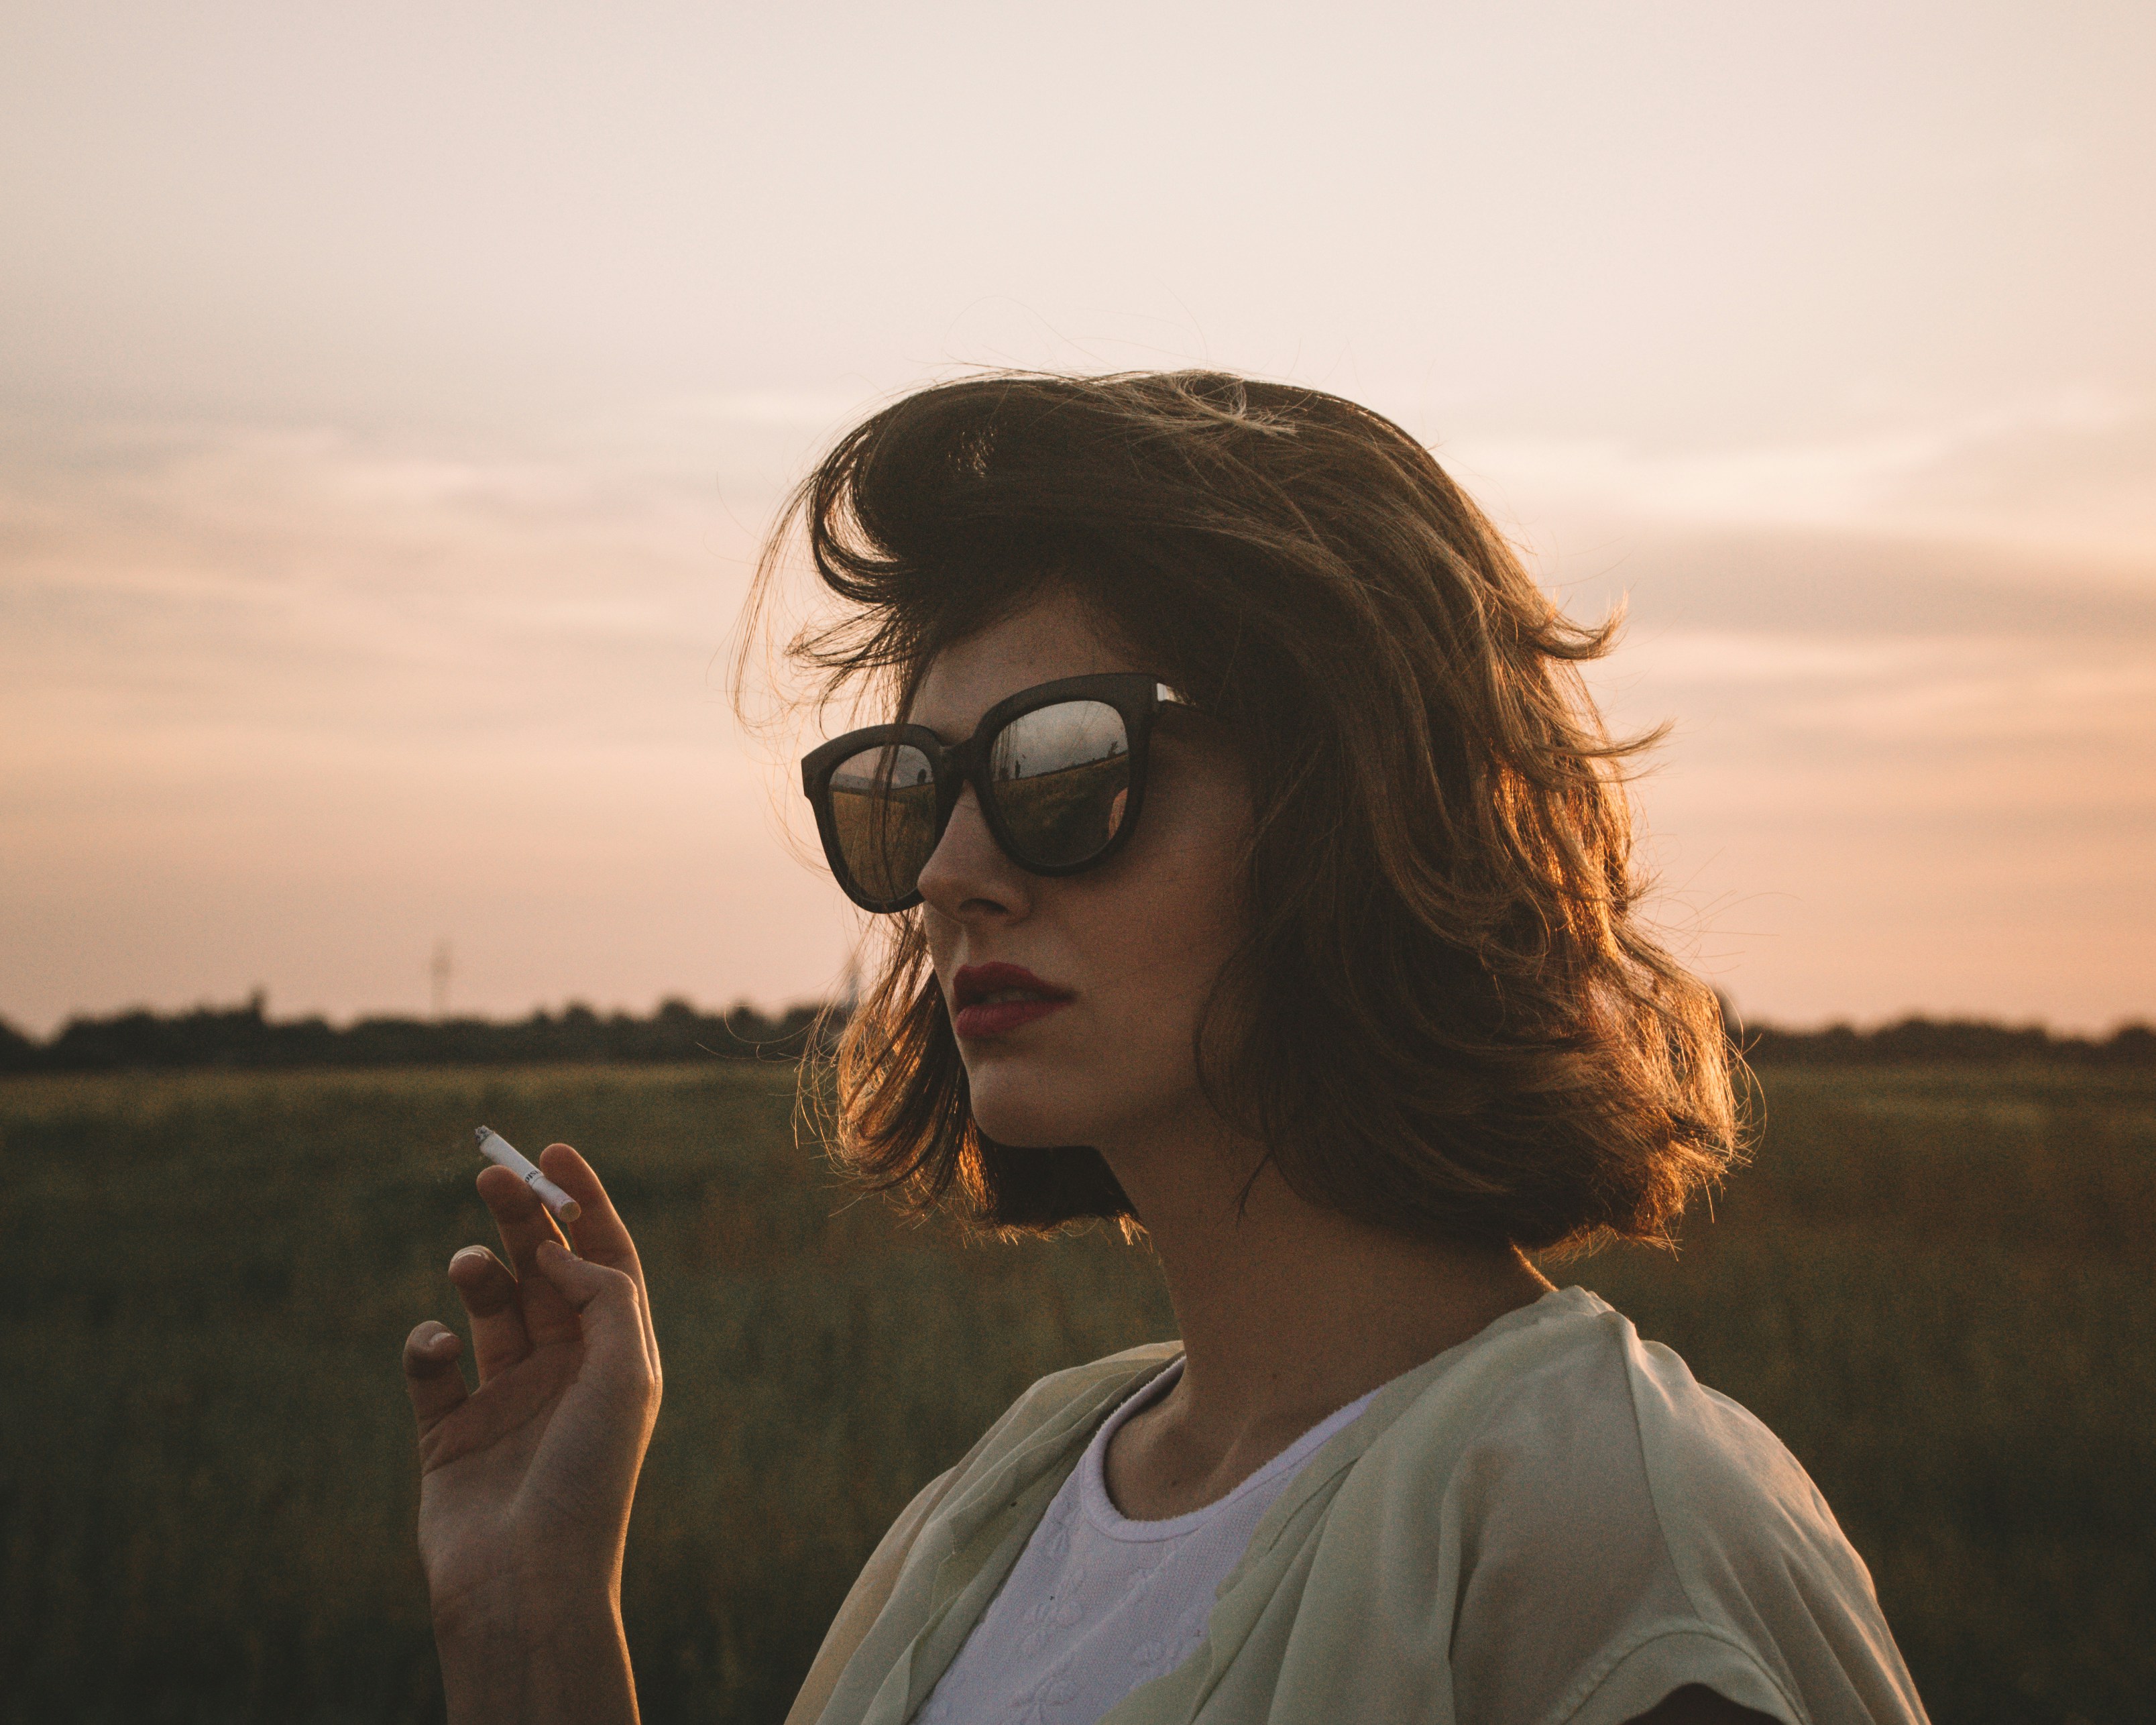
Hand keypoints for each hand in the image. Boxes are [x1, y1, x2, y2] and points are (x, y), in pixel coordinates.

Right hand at [402, 1145, 661, 1649]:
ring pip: (489, 1309)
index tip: (552, 1151)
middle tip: (492, 1171)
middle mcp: (565, 1373)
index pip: (605, 1260)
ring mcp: (506, 1400)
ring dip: (479, 1273)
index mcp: (616, 1358)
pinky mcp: (449, 1433)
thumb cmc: (589, 1479)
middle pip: (544, 1271)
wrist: (527, 1581)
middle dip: (521, 1219)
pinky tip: (436, 1347)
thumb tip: (560, 1251)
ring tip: (471, 1265)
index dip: (583, 1203)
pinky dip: (427, 1345)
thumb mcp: (624, 1374)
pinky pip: (432, 1368)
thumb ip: (602, 1297)